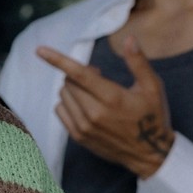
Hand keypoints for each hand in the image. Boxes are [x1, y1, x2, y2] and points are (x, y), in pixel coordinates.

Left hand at [36, 35, 174, 177]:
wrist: (149, 153)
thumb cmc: (153, 116)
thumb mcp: (152, 87)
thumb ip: (138, 62)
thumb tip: (129, 38)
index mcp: (112, 97)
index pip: (78, 74)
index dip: (57, 60)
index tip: (39, 50)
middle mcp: (94, 113)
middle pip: (69, 82)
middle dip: (79, 74)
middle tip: (98, 76)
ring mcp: (84, 127)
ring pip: (63, 95)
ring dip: (73, 88)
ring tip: (93, 93)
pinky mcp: (79, 137)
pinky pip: (60, 111)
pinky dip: (68, 102)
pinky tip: (84, 105)